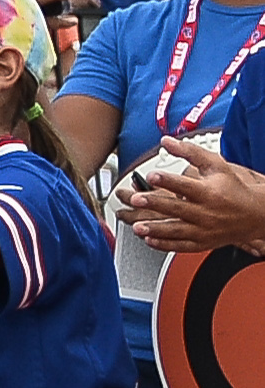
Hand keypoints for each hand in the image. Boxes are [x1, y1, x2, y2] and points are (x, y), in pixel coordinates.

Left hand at [118, 135, 264, 254]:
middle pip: (176, 208)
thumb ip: (190, 152)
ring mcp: (203, 229)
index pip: (185, 185)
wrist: (255, 214)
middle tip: (136, 200)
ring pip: (176, 230)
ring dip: (155, 229)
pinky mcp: (202, 242)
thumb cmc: (232, 188)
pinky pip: (180, 246)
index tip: (151, 175)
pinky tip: (149, 240)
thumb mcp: (216, 166)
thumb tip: (166, 141)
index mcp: (209, 191)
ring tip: (137, 226)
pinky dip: (164, 245)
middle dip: (154, 204)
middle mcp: (205, 212)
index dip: (167, 180)